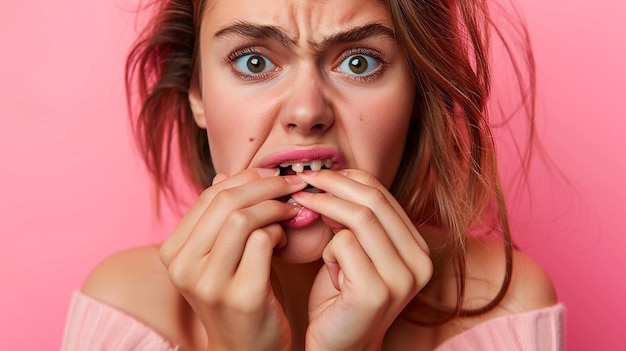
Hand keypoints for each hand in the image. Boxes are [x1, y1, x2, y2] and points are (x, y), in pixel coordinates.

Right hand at [159, 168, 306, 350]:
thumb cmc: (238, 294)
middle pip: (225, 202)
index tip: (273, 173)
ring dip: (274, 208)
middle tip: (292, 184)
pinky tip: (283, 239)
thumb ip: (218, 218)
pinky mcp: (241, 295)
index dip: (245, 177)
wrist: (245, 348)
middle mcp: (183, 267)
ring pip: (243, 219)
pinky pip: (262, 242)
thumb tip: (224, 175)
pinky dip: (278, 232)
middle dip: (265, 185)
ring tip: (289, 212)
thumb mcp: (220, 255)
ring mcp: (209, 283)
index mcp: (173, 252)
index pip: (209, 196)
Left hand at [291, 169, 432, 350]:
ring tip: (304, 212)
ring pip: (360, 218)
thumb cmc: (342, 298)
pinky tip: (328, 269)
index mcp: (418, 249)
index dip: (348, 178)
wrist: (339, 347)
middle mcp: (419, 262)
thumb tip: (332, 178)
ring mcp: (401, 278)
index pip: (383, 195)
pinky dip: (327, 250)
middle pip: (373, 201)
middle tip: (303, 181)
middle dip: (333, 184)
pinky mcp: (375, 292)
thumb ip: (354, 221)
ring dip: (326, 211)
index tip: (319, 174)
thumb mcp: (355, 252)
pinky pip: (344, 245)